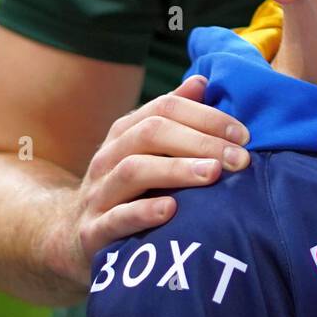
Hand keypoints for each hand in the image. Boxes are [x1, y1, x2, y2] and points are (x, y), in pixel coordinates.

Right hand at [66, 76, 249, 289]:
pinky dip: (144, 212)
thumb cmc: (127, 189)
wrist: (72, 236)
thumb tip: (201, 80)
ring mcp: (98, 193)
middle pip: (152, 133)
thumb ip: (173, 116)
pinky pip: (117, 218)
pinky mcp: (93, 231)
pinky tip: (171, 210)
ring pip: (134, 170)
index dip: (207, 117)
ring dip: (177, 170)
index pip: (166, 108)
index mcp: (125, 132)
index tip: (243, 135)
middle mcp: (109, 156)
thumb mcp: (145, 150)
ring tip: (212, 174)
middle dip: (200, 142)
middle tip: (239, 158)